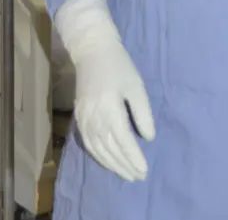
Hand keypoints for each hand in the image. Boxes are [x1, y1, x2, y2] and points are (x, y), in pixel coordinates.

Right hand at [73, 38, 155, 180]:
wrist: (91, 51)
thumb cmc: (119, 67)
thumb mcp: (136, 86)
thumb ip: (142, 113)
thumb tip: (148, 138)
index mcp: (110, 108)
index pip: (123, 141)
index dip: (133, 157)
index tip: (144, 170)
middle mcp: (94, 116)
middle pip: (110, 148)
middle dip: (124, 165)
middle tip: (138, 177)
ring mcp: (84, 117)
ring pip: (97, 148)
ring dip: (111, 164)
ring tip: (125, 174)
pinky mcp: (79, 116)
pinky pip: (87, 142)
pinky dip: (97, 155)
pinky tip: (106, 162)